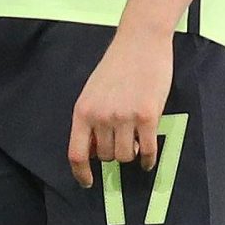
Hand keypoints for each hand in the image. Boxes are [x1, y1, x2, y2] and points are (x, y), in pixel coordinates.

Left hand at [68, 24, 173, 187]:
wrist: (140, 42)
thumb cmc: (117, 66)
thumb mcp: (93, 92)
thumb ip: (90, 119)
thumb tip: (93, 150)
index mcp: (83, 111)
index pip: (76, 153)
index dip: (81, 172)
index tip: (87, 182)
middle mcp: (101, 116)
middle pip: (105, 156)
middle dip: (113, 154)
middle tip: (121, 143)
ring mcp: (124, 117)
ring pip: (125, 156)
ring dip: (131, 154)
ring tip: (135, 143)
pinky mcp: (148, 116)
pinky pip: (147, 150)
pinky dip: (148, 160)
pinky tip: (148, 159)